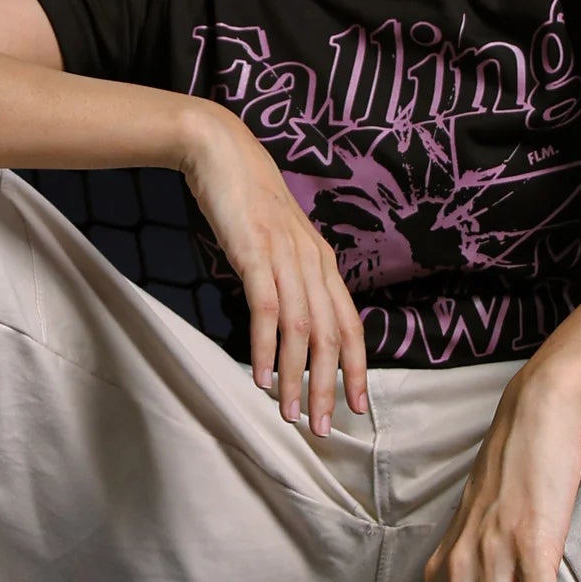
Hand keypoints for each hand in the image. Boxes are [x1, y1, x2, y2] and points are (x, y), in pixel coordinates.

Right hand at [179, 101, 367, 434]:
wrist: (221, 153)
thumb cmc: (248, 202)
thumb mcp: (280, 242)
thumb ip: (292, 278)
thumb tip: (292, 321)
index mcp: (323, 263)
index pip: (350, 325)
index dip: (356, 368)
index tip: (358, 407)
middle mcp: (313, 263)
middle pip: (330, 337)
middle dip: (330, 387)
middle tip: (325, 429)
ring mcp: (285, 257)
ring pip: (301, 331)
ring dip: (297, 378)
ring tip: (292, 414)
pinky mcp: (255, 253)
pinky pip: (265, 310)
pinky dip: (265, 348)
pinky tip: (261, 377)